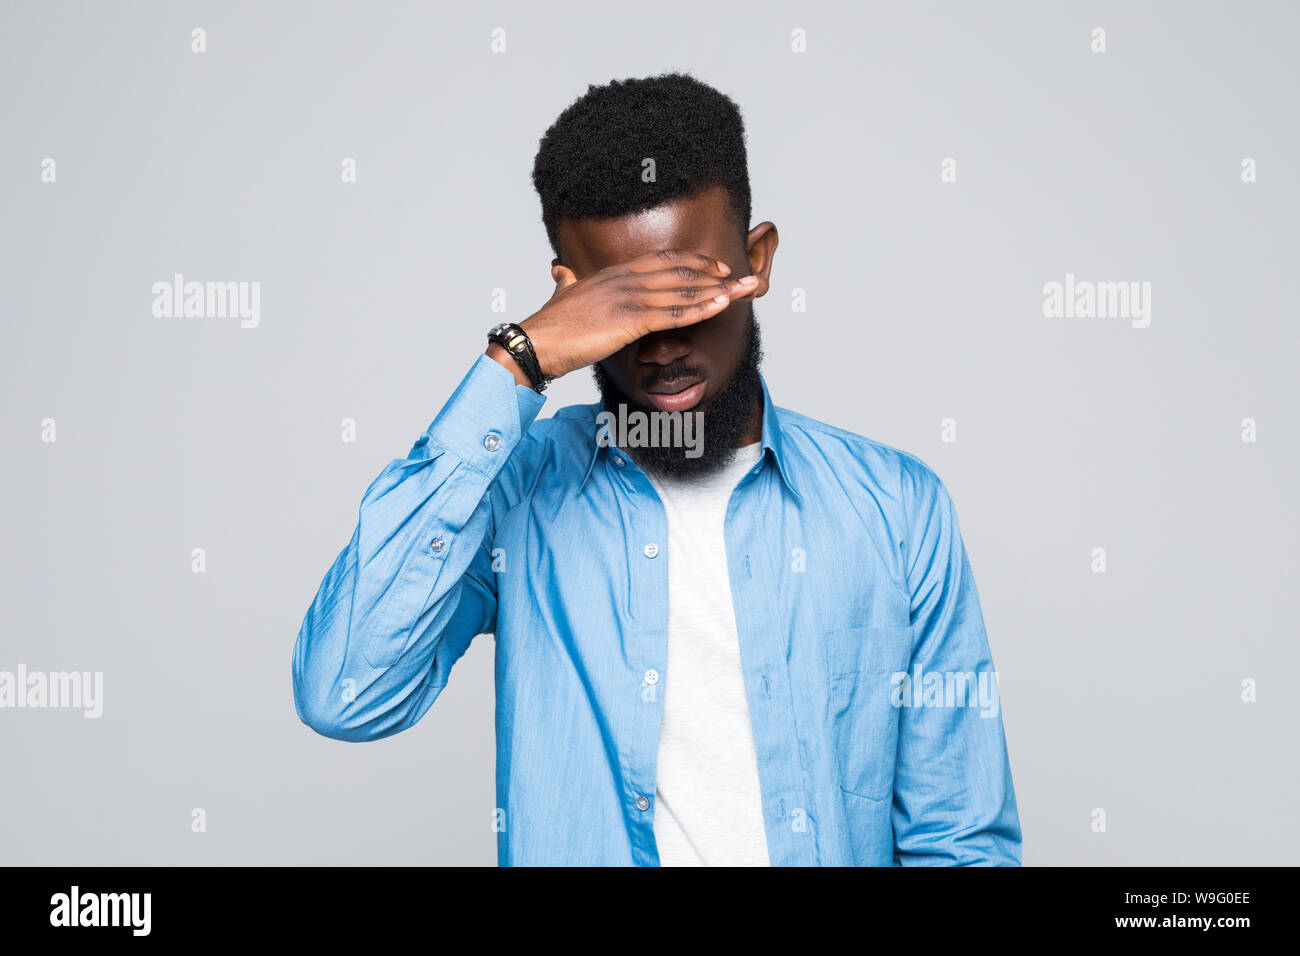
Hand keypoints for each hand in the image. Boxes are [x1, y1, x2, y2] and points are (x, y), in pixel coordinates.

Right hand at [487, 249, 758, 385]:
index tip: (715, 267)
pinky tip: (722, 304)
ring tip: (746, 289)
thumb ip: (567, 281)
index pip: (663, 260)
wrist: (536, 342)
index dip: (693, 262)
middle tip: (742, 278)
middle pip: (681, 271)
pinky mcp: (630, 319)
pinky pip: (674, 312)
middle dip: (716, 274)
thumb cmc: (549, 325)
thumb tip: (562, 270)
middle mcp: (626, 279)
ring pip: (683, 290)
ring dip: (719, 290)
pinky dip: (701, 307)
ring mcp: (629, 297)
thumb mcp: (562, 294)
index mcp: (614, 273)